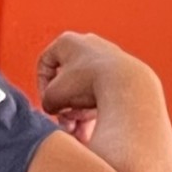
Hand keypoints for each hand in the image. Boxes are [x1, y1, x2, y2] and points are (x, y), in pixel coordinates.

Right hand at [38, 32, 153, 139]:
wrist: (128, 87)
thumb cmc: (89, 84)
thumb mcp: (54, 95)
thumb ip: (47, 100)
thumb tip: (54, 107)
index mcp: (68, 41)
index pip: (46, 63)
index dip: (42, 86)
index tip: (48, 103)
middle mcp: (89, 45)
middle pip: (68, 80)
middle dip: (64, 106)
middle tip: (66, 123)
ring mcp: (110, 58)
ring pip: (86, 90)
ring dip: (79, 112)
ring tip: (81, 130)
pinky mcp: (125, 74)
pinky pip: (104, 93)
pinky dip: (97, 109)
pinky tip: (97, 125)